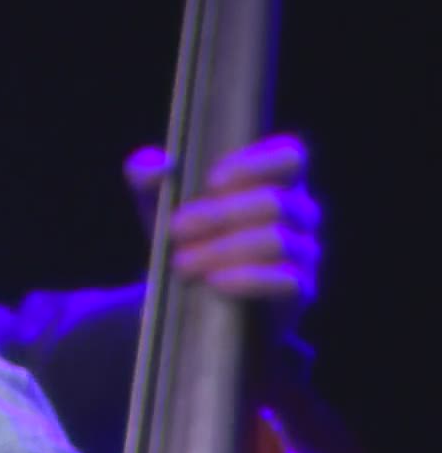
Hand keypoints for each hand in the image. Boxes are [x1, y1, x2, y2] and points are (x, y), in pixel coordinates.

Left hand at [123, 132, 320, 314]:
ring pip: (275, 241)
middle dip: (218, 215)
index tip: (211, 181)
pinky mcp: (299, 291)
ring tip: (181, 263)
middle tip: (175, 229)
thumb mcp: (159, 202)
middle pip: (274, 203)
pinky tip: (214, 281)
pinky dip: (247, 279)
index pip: (290, 158)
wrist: (188, 294)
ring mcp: (303, 252)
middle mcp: (298, 212)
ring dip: (221, 250)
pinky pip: (285, 282)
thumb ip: (148, 174)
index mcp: (275, 181)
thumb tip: (156, 167)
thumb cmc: (183, 234)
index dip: (256, 165)